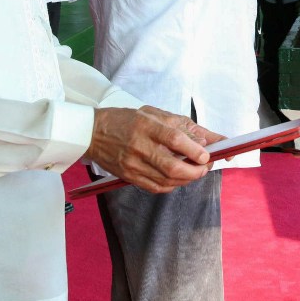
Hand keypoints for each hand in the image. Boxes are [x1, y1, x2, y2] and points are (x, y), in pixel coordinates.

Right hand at [84, 106, 223, 193]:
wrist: (93, 133)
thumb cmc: (126, 120)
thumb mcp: (152, 113)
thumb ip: (177, 126)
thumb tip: (202, 140)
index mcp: (146, 125)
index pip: (174, 139)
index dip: (193, 149)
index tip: (206, 154)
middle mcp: (139, 146)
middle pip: (172, 166)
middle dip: (194, 171)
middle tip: (204, 167)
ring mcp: (133, 164)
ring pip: (166, 180)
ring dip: (186, 180)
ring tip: (195, 173)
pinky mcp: (128, 176)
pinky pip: (155, 187)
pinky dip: (171, 186)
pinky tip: (177, 179)